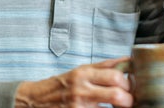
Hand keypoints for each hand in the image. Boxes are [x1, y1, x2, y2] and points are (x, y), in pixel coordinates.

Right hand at [15, 57, 131, 106]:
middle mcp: (81, 90)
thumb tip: (128, 60)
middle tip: (128, 100)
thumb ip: (105, 66)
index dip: (128, 83)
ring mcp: (78, 106)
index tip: (129, 86)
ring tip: (117, 106)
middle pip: (116, 94)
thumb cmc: (62, 84)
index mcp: (84, 74)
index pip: (116, 76)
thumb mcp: (81, 70)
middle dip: (128, 99)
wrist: (35, 99)